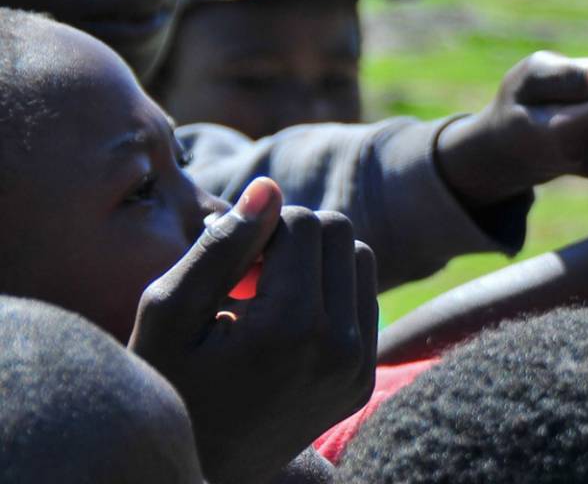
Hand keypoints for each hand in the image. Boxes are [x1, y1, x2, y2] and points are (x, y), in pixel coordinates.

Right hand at [128, 178, 377, 483]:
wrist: (200, 468)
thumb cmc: (168, 383)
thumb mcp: (169, 311)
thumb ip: (223, 244)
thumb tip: (270, 186)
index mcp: (292, 327)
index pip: (304, 221)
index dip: (260, 229)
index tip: (230, 265)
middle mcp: (341, 347)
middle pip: (340, 232)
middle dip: (293, 238)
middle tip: (249, 276)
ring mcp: (358, 367)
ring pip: (360, 259)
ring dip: (316, 262)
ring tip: (267, 299)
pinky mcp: (363, 379)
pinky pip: (364, 300)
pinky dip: (330, 294)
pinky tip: (286, 324)